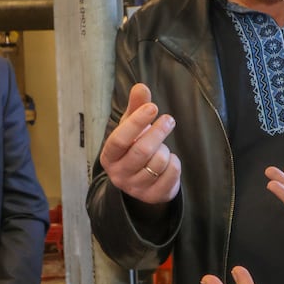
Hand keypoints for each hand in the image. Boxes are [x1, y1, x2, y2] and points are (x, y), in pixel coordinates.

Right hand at [98, 83, 181, 203]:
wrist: (141, 180)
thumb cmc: (134, 147)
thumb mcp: (132, 127)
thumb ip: (136, 107)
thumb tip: (141, 86)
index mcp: (109, 156)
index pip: (119, 140)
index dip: (136, 123)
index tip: (152, 107)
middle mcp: (118, 175)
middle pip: (141, 151)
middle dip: (158, 132)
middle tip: (169, 119)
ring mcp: (135, 188)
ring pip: (158, 163)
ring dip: (165, 149)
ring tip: (162, 146)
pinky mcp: (153, 196)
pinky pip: (171, 175)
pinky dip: (174, 163)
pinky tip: (169, 161)